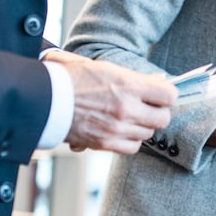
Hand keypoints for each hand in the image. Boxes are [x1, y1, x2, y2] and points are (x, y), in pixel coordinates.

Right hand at [50, 58, 176, 154]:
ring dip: (142, 126)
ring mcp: (117, 127)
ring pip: (148, 134)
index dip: (166, 95)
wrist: (46, 98)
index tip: (160, 95)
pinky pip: (133, 147)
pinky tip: (121, 130)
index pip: (169, 95)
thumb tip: (158, 82)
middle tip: (147, 108)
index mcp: (128, 85)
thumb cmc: (72, 79)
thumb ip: (135, 78)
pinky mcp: (106, 143)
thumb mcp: (106, 68)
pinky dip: (130, 140)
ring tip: (128, 117)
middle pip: (163, 118)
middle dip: (157, 113)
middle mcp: (126, 108)